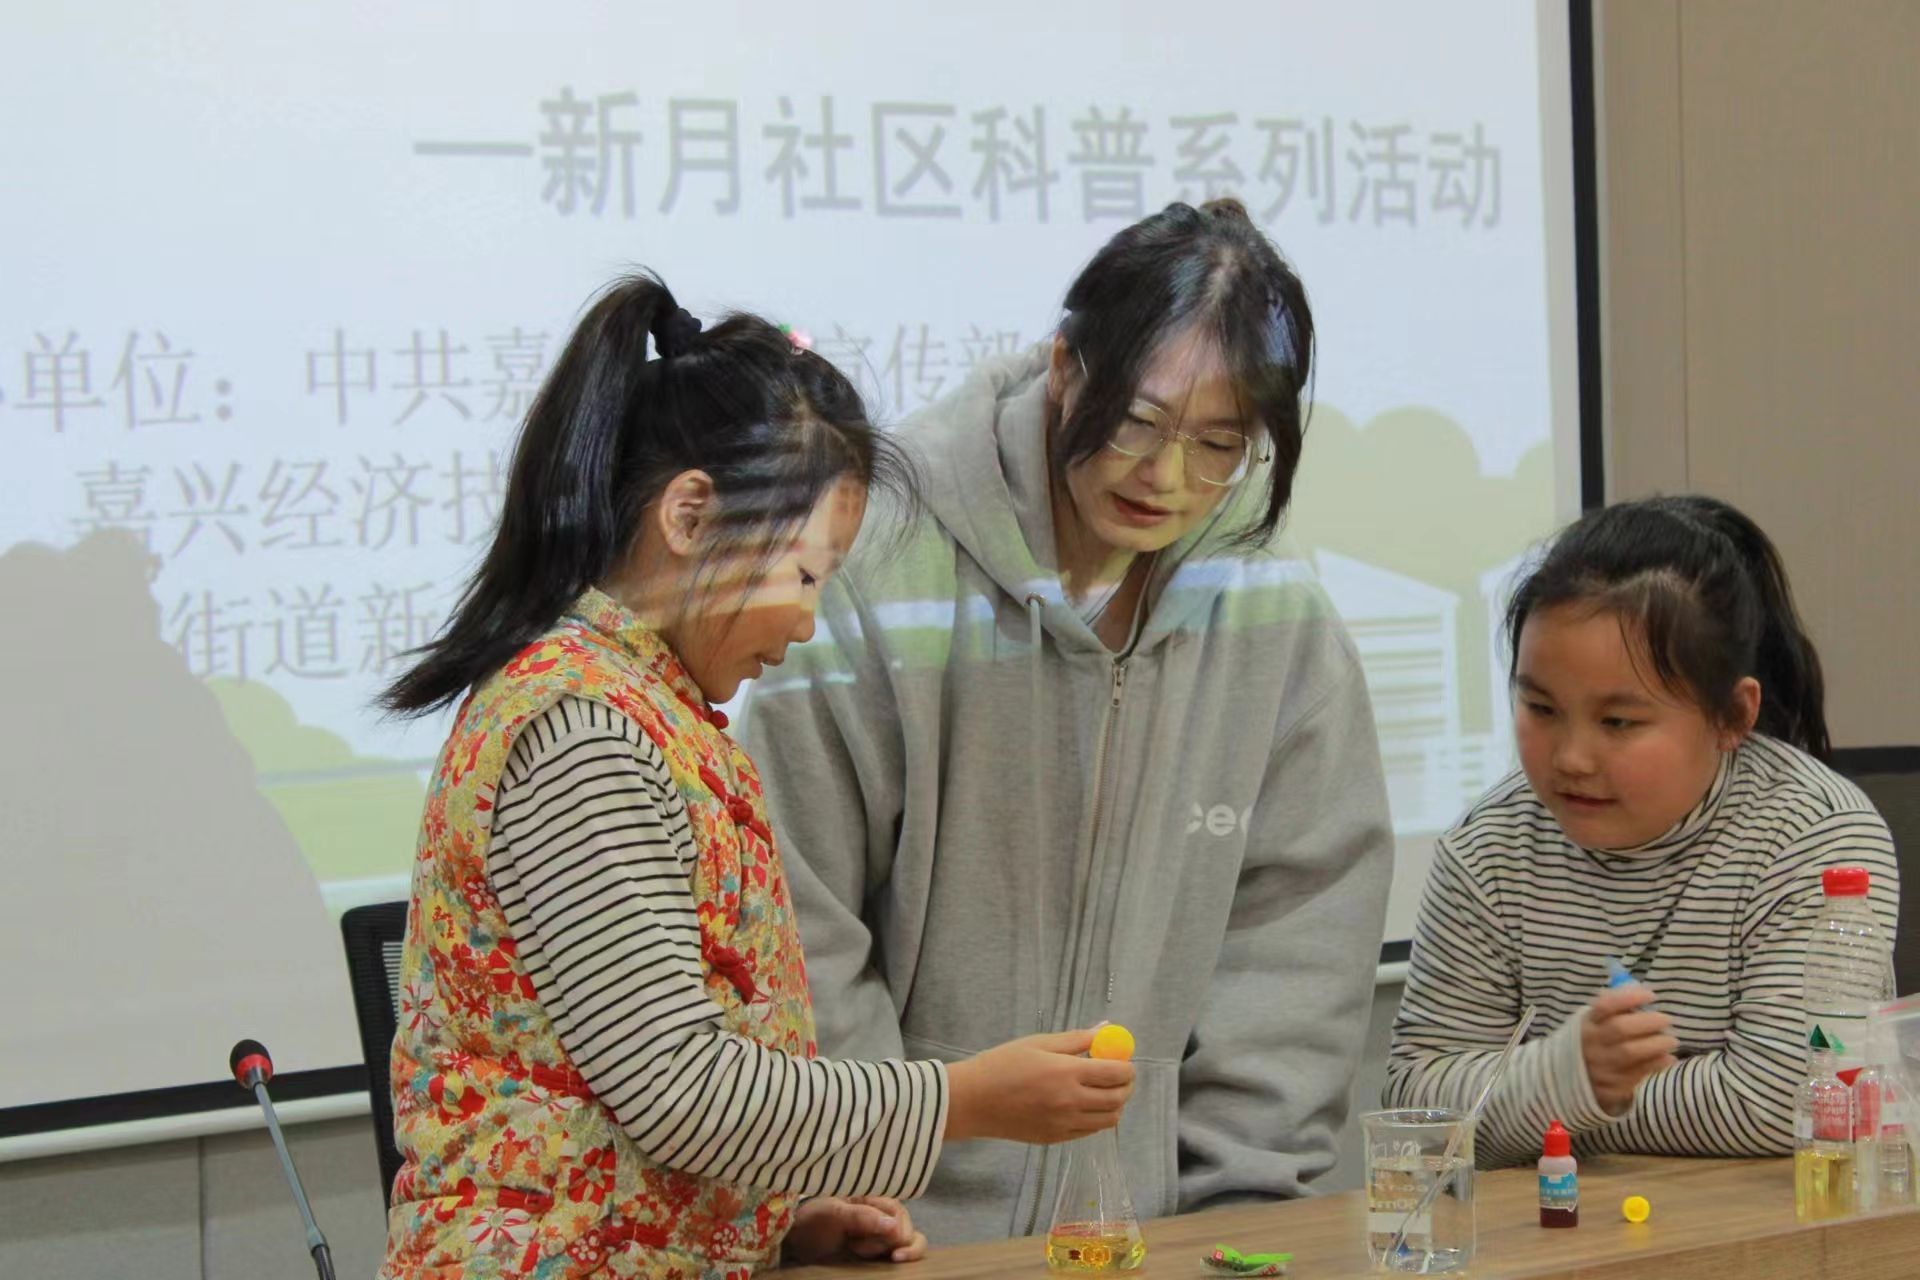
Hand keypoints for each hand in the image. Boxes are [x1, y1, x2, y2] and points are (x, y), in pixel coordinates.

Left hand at [782, 1195, 926, 1264]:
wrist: (797, 1238)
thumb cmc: (813, 1219)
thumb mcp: (833, 1214)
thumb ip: (863, 1217)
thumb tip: (894, 1227)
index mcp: (874, 1196)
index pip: (900, 1215)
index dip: (897, 1235)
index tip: (890, 1252)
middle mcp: (882, 1211)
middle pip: (905, 1231)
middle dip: (885, 1244)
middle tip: (855, 1246)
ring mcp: (882, 1229)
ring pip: (907, 1241)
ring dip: (886, 1251)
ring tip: (856, 1250)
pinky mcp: (878, 1245)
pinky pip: (898, 1250)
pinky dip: (895, 1257)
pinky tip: (877, 1259)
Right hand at [945, 1028, 1134, 1143]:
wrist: (972, 1101)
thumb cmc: (1002, 1064)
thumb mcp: (1038, 1043)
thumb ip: (1076, 1039)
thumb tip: (1105, 1029)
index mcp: (1067, 1073)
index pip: (1116, 1073)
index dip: (1127, 1066)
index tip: (1124, 1060)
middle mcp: (1070, 1102)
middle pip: (1118, 1099)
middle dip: (1126, 1086)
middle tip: (1120, 1076)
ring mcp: (1064, 1124)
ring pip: (1109, 1120)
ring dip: (1115, 1104)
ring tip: (1103, 1091)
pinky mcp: (1056, 1139)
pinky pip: (1089, 1131)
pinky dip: (1096, 1118)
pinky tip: (1084, 1105)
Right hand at [1581, 984, 1678, 1113]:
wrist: (1572, 1080)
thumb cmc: (1595, 1043)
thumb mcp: (1597, 1022)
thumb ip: (1616, 1007)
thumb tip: (1639, 989)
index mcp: (1587, 1024)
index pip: (1605, 1006)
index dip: (1629, 998)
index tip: (1651, 996)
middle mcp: (1590, 1044)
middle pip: (1619, 1029)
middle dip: (1648, 1022)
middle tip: (1666, 1020)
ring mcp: (1599, 1067)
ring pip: (1630, 1054)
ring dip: (1656, 1045)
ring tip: (1670, 1041)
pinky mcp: (1610, 1088)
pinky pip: (1638, 1075)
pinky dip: (1657, 1065)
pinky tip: (1667, 1058)